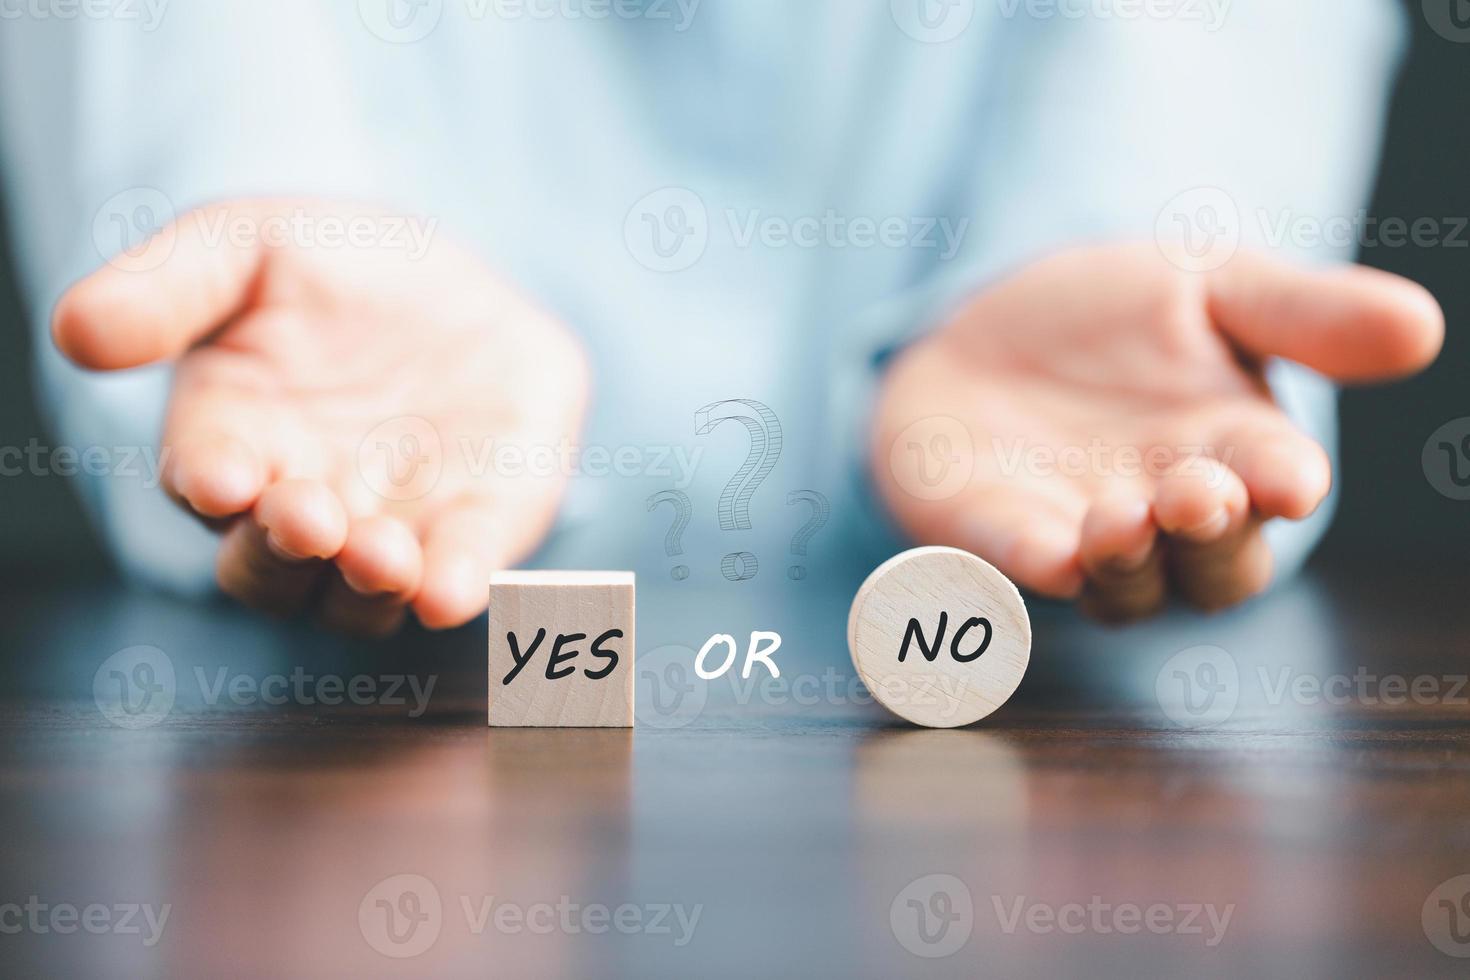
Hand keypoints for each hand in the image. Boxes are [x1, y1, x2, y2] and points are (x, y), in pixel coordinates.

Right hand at [55, 199, 588, 634]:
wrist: (457, 284)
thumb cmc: (330, 267)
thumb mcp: (246, 245)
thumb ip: (169, 286)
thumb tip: (75, 331)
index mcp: (230, 438)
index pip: (201, 478)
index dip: (209, 481)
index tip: (221, 476)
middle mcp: (299, 503)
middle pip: (268, 565)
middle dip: (281, 551)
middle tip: (306, 518)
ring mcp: (386, 529)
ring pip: (355, 596)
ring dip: (364, 585)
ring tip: (381, 554)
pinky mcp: (470, 531)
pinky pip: (457, 578)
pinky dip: (453, 590)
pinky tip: (452, 591)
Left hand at [873, 245, 1442, 620]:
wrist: (993, 316)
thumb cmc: (1120, 313)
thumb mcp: (1213, 285)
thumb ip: (1303, 313)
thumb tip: (1419, 327)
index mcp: (1236, 451)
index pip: (1276, 482)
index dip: (1284, 484)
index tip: (1290, 480)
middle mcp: (1167, 512)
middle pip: (1211, 562)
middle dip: (1210, 537)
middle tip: (1196, 495)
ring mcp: (1081, 533)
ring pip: (1123, 586)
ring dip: (1127, 563)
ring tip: (1121, 519)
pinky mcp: (996, 532)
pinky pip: (1015, 566)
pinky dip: (1030, 564)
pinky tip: (1041, 554)